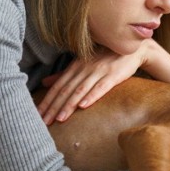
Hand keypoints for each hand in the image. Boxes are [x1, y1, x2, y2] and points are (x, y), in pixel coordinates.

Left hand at [38, 40, 169, 123]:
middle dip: (53, 107)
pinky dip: (91, 96)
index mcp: (75, 66)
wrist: (132, 49)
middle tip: (43, 122)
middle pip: (65, 90)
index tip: (37, 114)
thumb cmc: (106, 57)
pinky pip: (100, 87)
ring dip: (68, 105)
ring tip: (59, 119)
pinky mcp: (113, 75)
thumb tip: (45, 82)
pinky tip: (83, 106)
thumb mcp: (83, 63)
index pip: (57, 86)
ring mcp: (98, 72)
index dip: (47, 101)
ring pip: (80, 91)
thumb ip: (65, 74)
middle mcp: (84, 68)